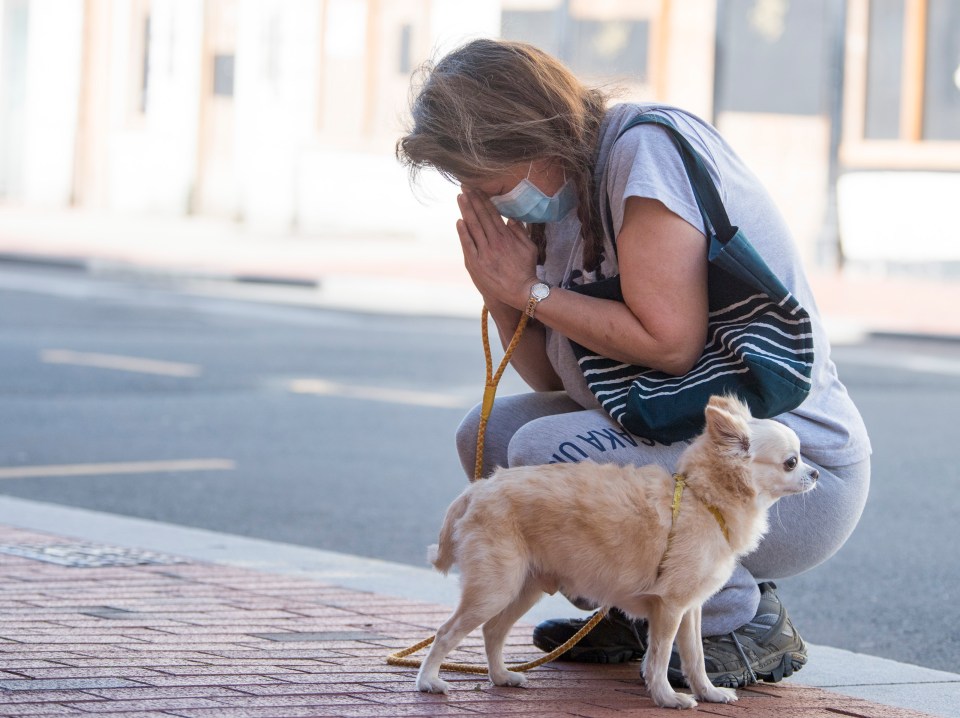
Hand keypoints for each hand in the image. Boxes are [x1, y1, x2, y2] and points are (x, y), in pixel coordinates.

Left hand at [456, 190, 538, 309]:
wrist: (521, 291)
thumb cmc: (527, 270)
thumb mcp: (529, 247)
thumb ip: (521, 231)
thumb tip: (512, 218)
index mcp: (507, 236)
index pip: (493, 213)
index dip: (484, 200)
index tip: (477, 189)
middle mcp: (495, 241)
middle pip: (481, 216)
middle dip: (473, 200)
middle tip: (465, 187)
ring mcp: (485, 252)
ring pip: (474, 227)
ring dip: (466, 211)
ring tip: (460, 197)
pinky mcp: (477, 264)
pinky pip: (468, 245)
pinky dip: (463, 233)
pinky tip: (459, 221)